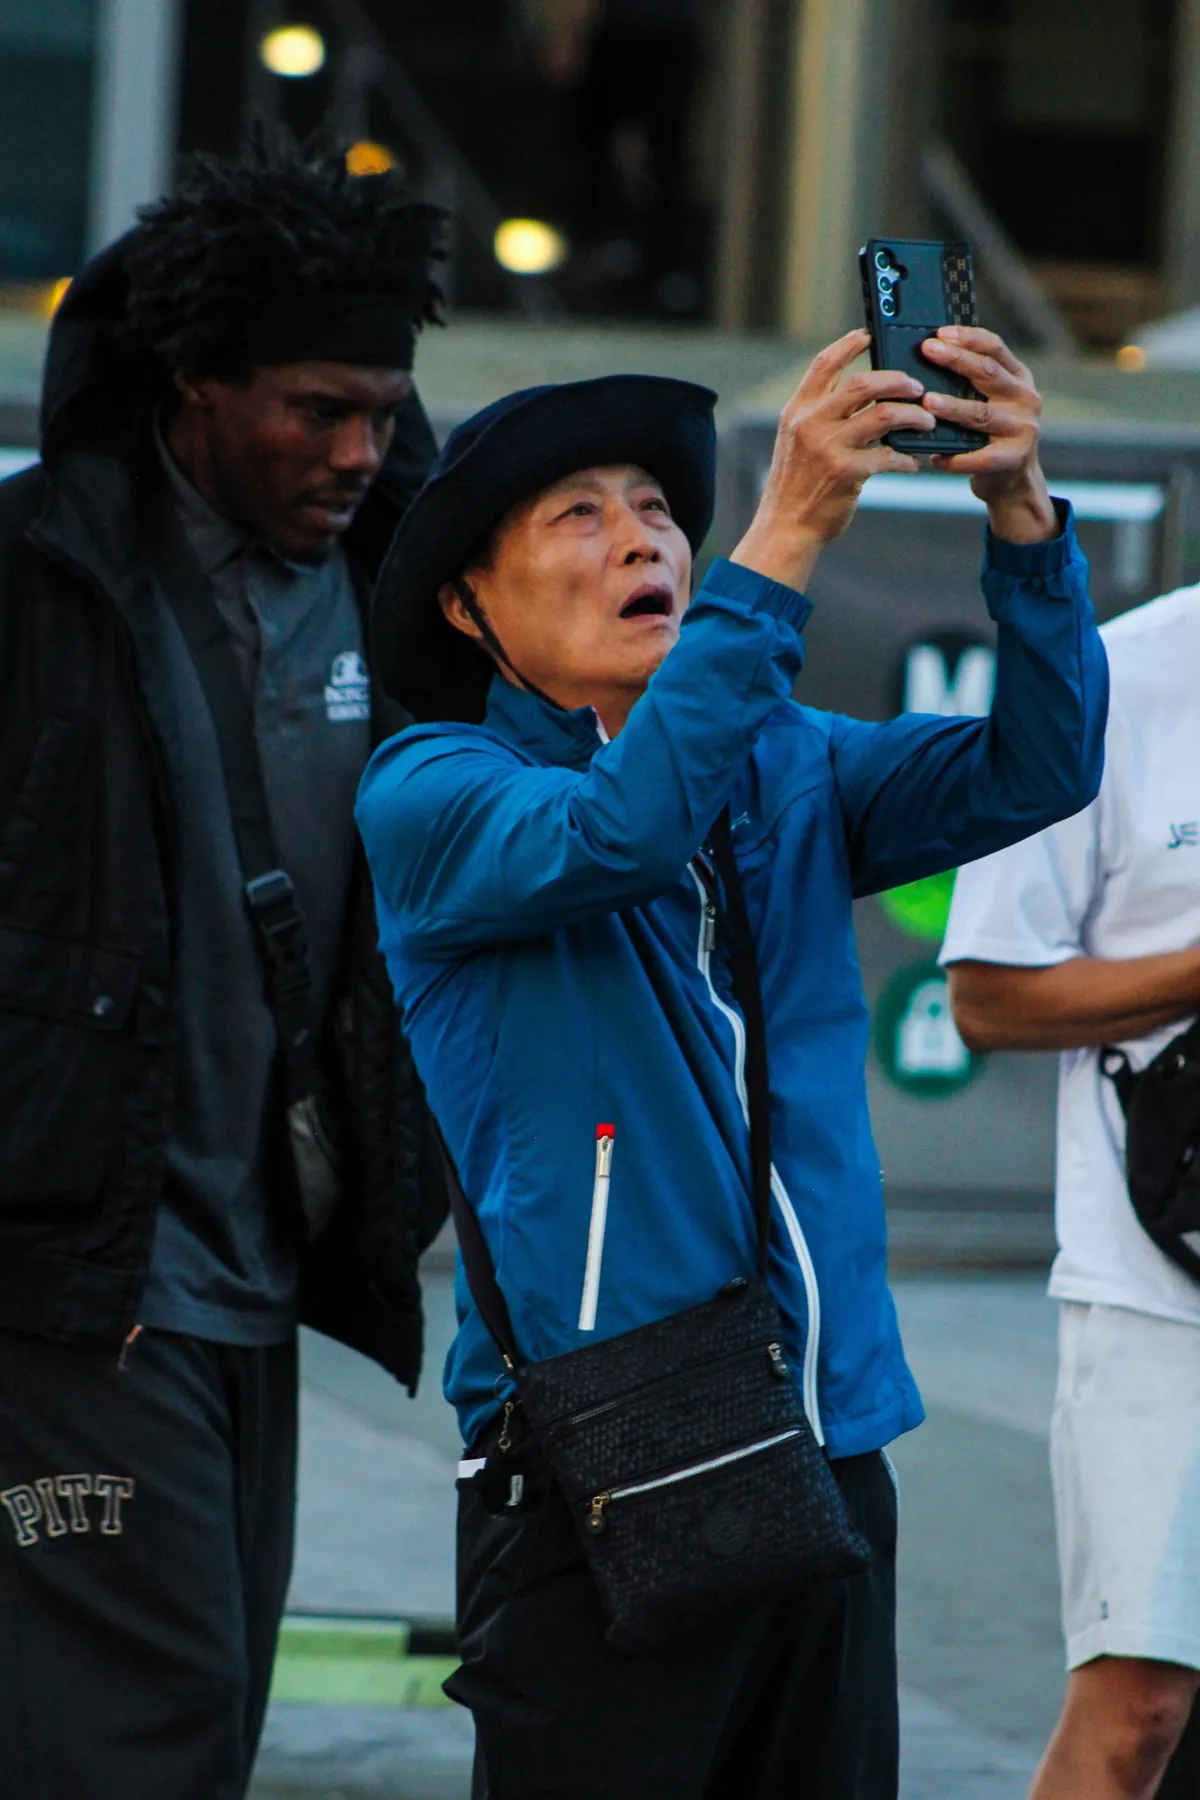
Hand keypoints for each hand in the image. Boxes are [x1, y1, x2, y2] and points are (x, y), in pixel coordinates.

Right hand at [732, 328, 932, 591]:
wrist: (785, 528)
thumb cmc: (796, 485)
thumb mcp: (796, 441)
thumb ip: (819, 415)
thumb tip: (862, 392)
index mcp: (797, 410)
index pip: (824, 363)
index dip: (850, 344)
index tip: (870, 335)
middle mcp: (810, 423)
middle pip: (863, 383)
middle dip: (898, 381)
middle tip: (918, 387)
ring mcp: (828, 447)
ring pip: (884, 415)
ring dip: (913, 416)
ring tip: (926, 421)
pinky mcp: (846, 472)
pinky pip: (889, 456)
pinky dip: (906, 459)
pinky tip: (913, 463)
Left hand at [920, 327, 1058, 543]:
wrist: (1013, 480)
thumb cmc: (990, 434)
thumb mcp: (991, 399)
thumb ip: (971, 381)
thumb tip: (927, 356)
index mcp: (1018, 378)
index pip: (995, 348)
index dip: (968, 338)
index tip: (940, 332)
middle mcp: (1025, 399)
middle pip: (987, 373)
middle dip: (956, 360)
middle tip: (928, 350)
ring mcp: (1022, 429)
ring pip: (981, 414)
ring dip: (953, 407)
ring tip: (927, 402)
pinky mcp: (1013, 459)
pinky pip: (979, 457)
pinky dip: (955, 458)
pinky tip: (934, 456)